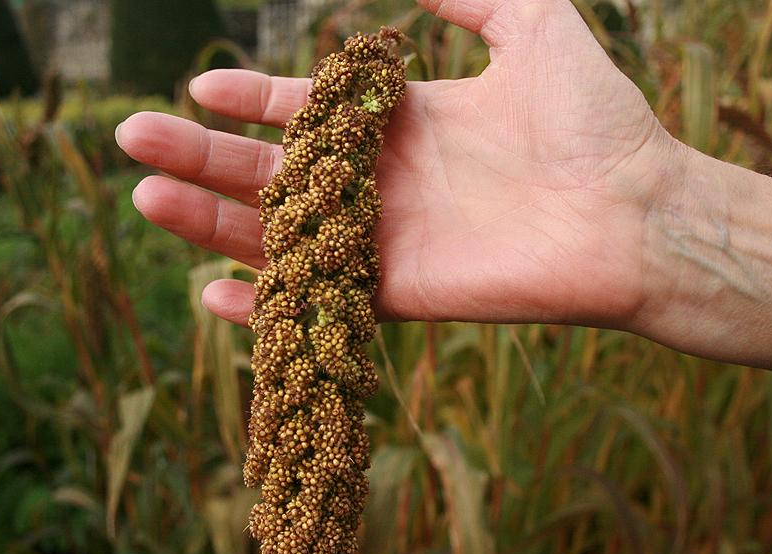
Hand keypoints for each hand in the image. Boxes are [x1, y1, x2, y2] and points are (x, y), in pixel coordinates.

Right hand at [115, 0, 674, 327]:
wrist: (640, 213)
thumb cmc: (596, 122)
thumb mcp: (534, 28)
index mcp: (402, 123)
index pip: (306, 111)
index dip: (251, 100)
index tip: (199, 87)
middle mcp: (384, 183)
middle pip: (272, 172)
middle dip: (202, 157)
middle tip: (132, 140)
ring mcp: (387, 242)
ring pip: (280, 235)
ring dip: (210, 221)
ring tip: (146, 197)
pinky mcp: (401, 296)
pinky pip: (321, 303)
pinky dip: (267, 307)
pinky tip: (211, 295)